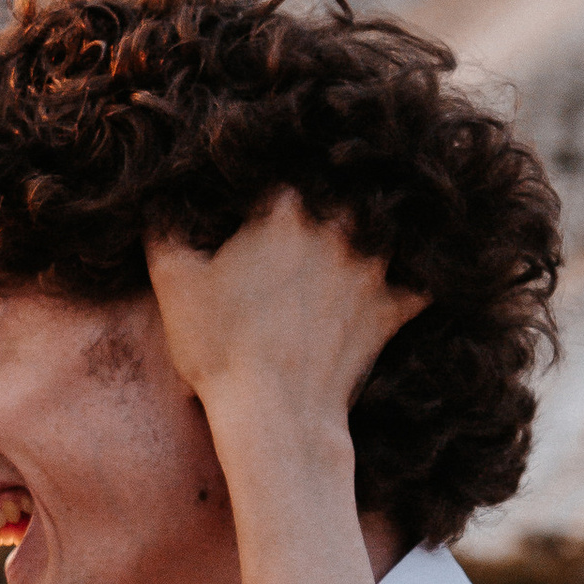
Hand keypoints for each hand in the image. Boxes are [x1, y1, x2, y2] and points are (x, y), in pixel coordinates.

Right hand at [147, 194, 425, 425]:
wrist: (275, 416)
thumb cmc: (219, 347)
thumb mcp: (173, 284)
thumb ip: (165, 228)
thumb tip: (163, 196)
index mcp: (283, 208)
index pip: (281, 167)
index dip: (270, 177)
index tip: (261, 189)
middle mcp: (337, 225)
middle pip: (340, 186)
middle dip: (329, 189)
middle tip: (317, 190)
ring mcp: (371, 266)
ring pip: (387, 223)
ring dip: (377, 221)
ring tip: (367, 221)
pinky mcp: (392, 307)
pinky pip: (420, 280)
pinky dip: (420, 273)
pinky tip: (417, 269)